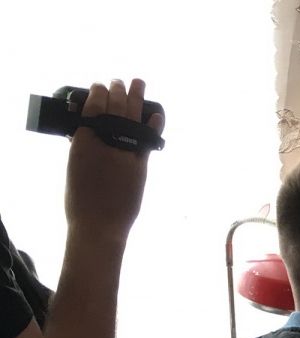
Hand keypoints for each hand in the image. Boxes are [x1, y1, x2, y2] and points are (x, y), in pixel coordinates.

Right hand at [64, 79, 165, 241]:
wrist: (99, 226)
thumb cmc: (82, 201)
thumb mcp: (75, 169)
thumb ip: (84, 149)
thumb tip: (87, 134)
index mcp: (83, 142)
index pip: (92, 108)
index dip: (98, 93)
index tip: (101, 85)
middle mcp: (104, 143)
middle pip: (114, 108)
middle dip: (119, 91)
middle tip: (121, 81)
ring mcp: (124, 153)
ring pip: (132, 118)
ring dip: (136, 98)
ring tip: (138, 83)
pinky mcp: (140, 166)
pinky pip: (148, 140)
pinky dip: (153, 125)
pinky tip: (156, 114)